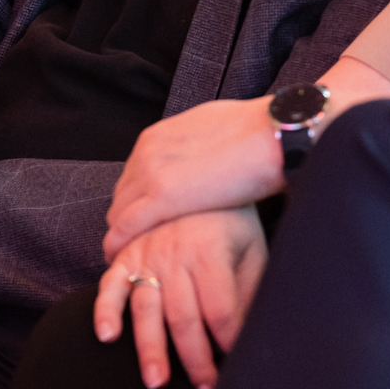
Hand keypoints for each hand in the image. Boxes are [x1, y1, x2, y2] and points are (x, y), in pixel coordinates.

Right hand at [94, 207, 267, 388]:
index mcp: (211, 251)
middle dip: (196, 361)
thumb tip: (254, 337)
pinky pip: (111, 284)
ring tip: (156, 383)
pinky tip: (107, 337)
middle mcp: (175, 253)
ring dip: (150, 348)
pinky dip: (105, 310)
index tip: (236, 369)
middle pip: (184, 317)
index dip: (229, 344)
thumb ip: (250, 291)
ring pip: (146, 308)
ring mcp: (147, 254)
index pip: (221, 310)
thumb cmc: (232, 222)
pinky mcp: (126, 255)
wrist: (200, 178)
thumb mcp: (253, 250)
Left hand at [104, 100, 287, 257]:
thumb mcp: (208, 131)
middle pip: (122, 195)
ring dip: (122, 234)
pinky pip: (125, 226)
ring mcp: (152, 172)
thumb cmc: (253, 134)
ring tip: (131, 254)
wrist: (271, 135)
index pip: (131, 176)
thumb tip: (196, 161)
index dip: (136, 201)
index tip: (144, 219)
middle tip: (138, 242)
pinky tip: (121, 257)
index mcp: (157, 137)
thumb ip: (190, 148)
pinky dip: (119, 243)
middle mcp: (147, 152)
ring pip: (119, 212)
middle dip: (127, 219)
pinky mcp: (163, 196)